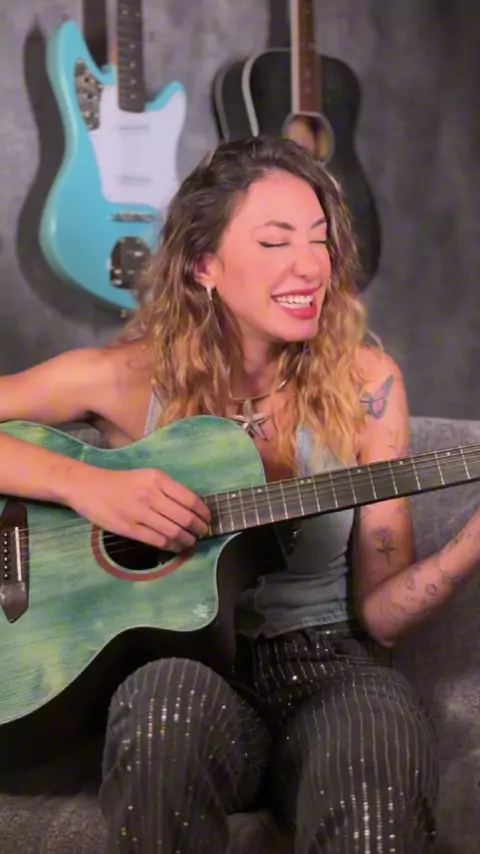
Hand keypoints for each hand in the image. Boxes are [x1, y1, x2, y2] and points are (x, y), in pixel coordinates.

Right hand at [67, 466, 209, 551]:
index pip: (190, 499)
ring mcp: (140, 513)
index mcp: (158, 479)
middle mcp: (151, 494)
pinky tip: (176, 547)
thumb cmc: (120, 482)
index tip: (207, 519)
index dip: (203, 512)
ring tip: (191, 542)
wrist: (88, 487)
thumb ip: (166, 489)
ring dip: (187, 540)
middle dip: (198, 528)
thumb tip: (189, 507)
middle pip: (184, 517)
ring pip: (173, 531)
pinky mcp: (130, 528)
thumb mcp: (146, 476)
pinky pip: (158, 541)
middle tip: (202, 533)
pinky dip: (172, 546)